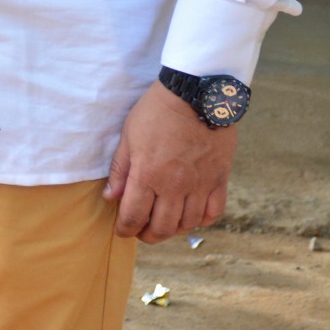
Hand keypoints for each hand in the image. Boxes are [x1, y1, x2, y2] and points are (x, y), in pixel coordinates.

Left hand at [103, 81, 237, 243]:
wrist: (195, 94)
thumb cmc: (157, 111)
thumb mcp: (129, 135)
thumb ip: (120, 169)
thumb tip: (110, 197)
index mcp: (148, 175)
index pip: (133, 216)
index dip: (125, 229)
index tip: (122, 230)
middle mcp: (174, 186)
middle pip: (161, 228)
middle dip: (148, 235)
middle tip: (142, 230)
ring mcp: (199, 185)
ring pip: (187, 224)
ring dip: (173, 229)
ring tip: (165, 222)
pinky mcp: (219, 179)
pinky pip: (213, 212)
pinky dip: (201, 220)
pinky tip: (192, 215)